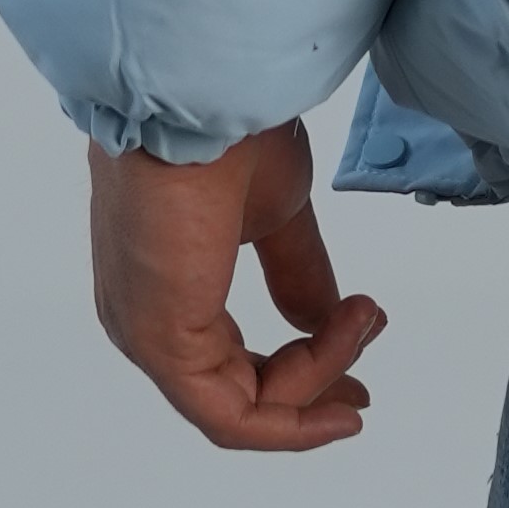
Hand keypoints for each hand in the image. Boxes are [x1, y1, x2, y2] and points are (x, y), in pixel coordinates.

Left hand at [85, 115, 386, 452]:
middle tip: (364, 393)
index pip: (227, 361)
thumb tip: (321, 318)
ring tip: (364, 320)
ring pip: (239, 407)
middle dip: (310, 393)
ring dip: (317, 376)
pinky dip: (293, 407)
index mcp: (166, 284)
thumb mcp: (278, 211)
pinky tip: (343, 362)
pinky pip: (232, 412)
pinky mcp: (162, 344)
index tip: (360, 344)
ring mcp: (148, 336)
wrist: (200, 95)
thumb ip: (297, 273)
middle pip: (236, 396)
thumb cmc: (226, 130)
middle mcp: (144, 319)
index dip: (299, 368)